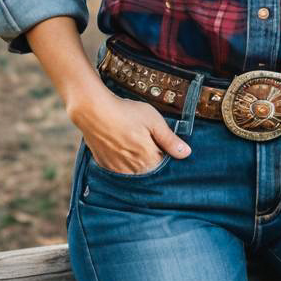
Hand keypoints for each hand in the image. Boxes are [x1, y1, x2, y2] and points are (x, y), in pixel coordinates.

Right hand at [72, 89, 191, 174]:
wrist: (94, 110)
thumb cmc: (125, 112)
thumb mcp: (153, 120)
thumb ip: (170, 140)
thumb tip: (186, 153)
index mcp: (148, 160)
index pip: (164, 164)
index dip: (164, 150)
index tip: (160, 139)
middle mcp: (133, 170)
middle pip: (149, 168)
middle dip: (151, 155)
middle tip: (144, 136)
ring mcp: (117, 169)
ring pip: (134, 169)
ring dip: (136, 159)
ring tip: (131, 139)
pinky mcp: (105, 165)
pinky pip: (119, 168)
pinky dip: (122, 159)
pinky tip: (120, 144)